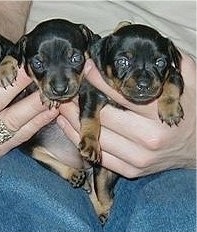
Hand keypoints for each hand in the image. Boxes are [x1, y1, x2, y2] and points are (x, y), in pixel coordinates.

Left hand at [57, 53, 195, 177]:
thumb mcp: (189, 83)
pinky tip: (68, 126)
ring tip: (62, 107)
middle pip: (103, 118)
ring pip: (96, 138)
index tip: (85, 69)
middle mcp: (149, 138)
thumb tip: (145, 47)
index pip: (121, 94)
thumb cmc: (192, 111)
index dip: (99, 80)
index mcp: (160, 114)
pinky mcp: (131, 170)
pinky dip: (79, 140)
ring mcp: (139, 158)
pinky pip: (99, 156)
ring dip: (73, 121)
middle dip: (81, 102)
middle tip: (69, 90)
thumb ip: (170, 64)